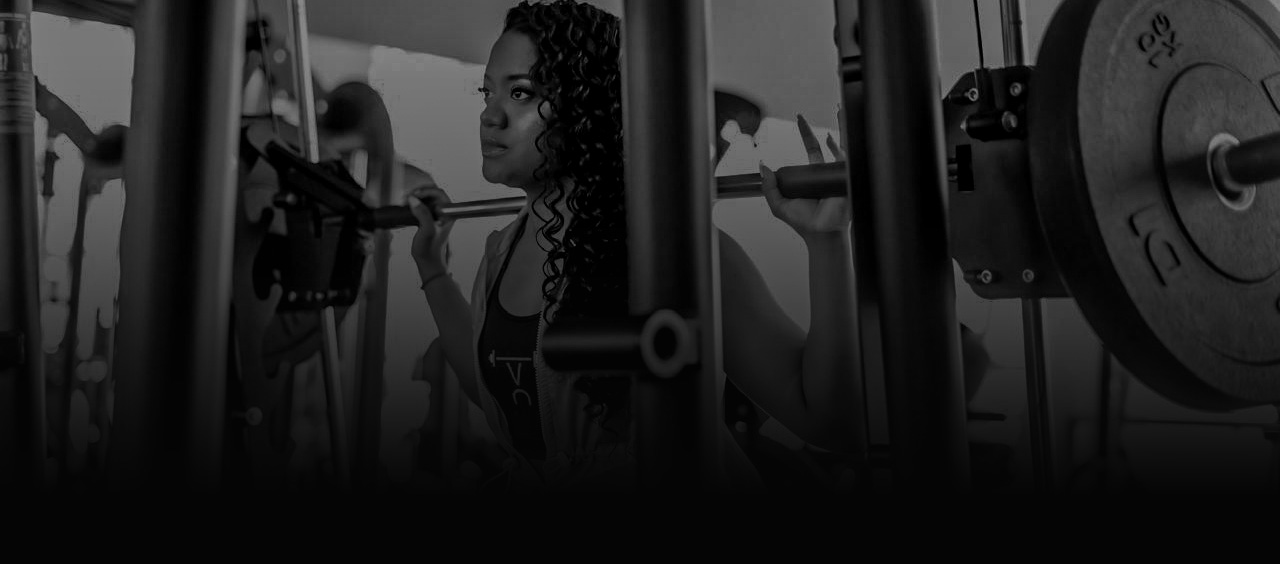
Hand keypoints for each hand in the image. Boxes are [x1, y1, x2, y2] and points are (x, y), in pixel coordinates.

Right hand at [408, 180, 454, 276]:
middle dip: (419, 193)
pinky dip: (414, 204)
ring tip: (406, 202)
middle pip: (432, 194)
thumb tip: (413, 199)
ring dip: (415, 198)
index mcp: (448, 214)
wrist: (427, 262)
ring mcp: (436, 215)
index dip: (426, 191)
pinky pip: (421, 206)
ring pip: (426, 199)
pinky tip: (407, 207)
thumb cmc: (430, 250)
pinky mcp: (428, 219)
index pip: (439, 193)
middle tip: (408, 198)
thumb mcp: (426, 230)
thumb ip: (422, 214)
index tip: (415, 195)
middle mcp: (444, 213)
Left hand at [759, 113, 850, 236]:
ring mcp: (837, 174)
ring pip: (840, 146)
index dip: (806, 134)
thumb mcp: (779, 205)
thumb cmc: (804, 223)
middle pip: (822, 145)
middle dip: (814, 130)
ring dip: (840, 127)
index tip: (799, 120)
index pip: (812, 150)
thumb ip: (769, 187)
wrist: (820, 234)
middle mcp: (825, 172)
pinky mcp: (845, 178)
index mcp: (812, 175)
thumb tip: (762, 166)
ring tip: (838, 109)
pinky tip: (836, 134)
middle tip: (803, 115)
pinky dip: (844, 144)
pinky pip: (847, 158)